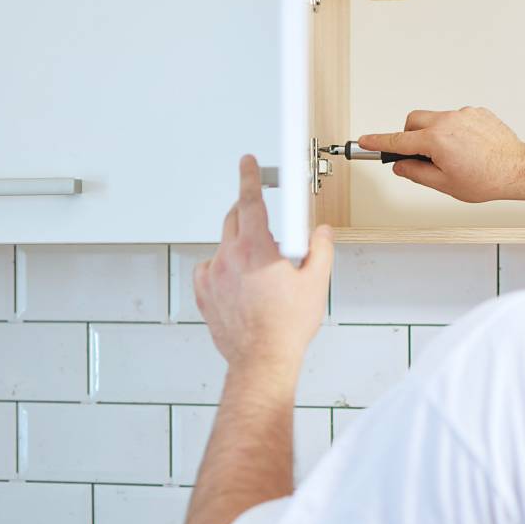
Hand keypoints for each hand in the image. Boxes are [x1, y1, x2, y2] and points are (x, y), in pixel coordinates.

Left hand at [193, 155, 333, 374]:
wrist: (262, 360)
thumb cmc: (286, 328)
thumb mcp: (315, 284)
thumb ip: (320, 250)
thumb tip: (321, 233)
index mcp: (256, 249)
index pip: (251, 200)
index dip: (249, 176)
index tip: (247, 163)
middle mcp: (229, 257)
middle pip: (234, 218)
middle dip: (249, 212)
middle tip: (265, 223)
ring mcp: (212, 275)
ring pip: (223, 244)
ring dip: (239, 246)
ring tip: (259, 267)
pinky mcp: (203, 293)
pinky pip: (209, 268)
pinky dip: (222, 268)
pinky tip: (239, 282)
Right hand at [358, 106, 524, 202]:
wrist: (517, 169)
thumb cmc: (487, 178)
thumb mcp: (444, 184)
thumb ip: (416, 173)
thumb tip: (401, 166)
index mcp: (436, 140)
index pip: (398, 140)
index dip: (378, 142)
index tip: (365, 141)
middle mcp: (448, 121)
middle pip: (413, 121)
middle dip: (409, 136)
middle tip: (417, 155)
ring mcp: (464, 114)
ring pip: (435, 119)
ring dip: (433, 134)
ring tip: (451, 155)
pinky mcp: (477, 113)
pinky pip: (455, 118)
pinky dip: (452, 131)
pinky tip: (466, 148)